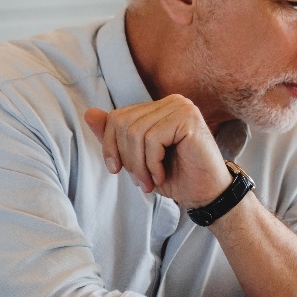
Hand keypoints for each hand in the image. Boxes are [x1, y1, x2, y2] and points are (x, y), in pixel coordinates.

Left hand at [84, 95, 228, 208]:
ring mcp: (182, 107)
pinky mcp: (188, 119)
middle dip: (126, 157)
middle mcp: (172, 102)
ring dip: (139, 164)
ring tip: (151, 181)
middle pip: (123, 123)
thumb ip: (115, 137)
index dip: (110, 146)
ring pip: (136, 132)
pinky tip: (162, 174)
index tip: (117, 170)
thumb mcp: (137, 158)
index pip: (117, 117)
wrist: (206, 194)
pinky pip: (153, 139)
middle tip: (140, 181)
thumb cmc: (176, 176)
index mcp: (159, 107)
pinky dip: (152, 163)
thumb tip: (89, 113)